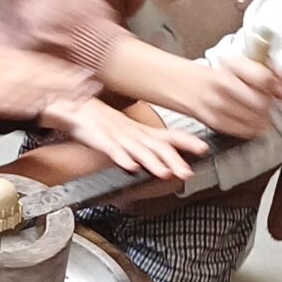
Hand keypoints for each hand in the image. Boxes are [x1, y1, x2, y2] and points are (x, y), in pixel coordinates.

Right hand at [0, 46, 92, 124]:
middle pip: (39, 70)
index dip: (58, 70)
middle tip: (92, 85)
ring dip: (58, 89)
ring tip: (81, 98)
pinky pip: (11, 99)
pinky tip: (48, 108)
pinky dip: (33, 102)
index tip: (77, 74)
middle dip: (67, 78)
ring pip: (32, 83)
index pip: (32, 62)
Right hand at [50, 93, 205, 181]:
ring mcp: (118, 137)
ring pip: (138, 150)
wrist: (77, 108)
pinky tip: (131, 167)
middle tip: (187, 172)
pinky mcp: (101, 140)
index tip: (204, 149)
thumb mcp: (131, 135)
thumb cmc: (104, 125)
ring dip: (153, 161)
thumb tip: (169, 161)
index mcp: (143, 133)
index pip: (170, 136)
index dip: (187, 142)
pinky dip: (122, 158)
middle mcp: (134, 134)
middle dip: (174, 160)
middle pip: (158, 146)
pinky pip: (112, 150)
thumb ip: (148, 147)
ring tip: (164, 173)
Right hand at [167, 51, 281, 138]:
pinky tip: (250, 122)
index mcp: (230, 66)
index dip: (277, 87)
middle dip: (269, 106)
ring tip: (259, 114)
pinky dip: (252, 128)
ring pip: (254, 118)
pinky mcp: (213, 121)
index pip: (263, 78)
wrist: (181, 84)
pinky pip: (243, 130)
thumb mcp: (236, 65)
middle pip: (262, 102)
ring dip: (263, 119)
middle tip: (267, 104)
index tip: (280, 91)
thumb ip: (265, 74)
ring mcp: (217, 105)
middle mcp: (223, 85)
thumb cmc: (215, 75)